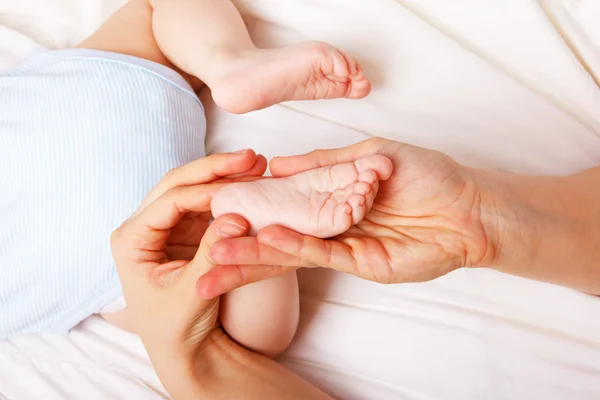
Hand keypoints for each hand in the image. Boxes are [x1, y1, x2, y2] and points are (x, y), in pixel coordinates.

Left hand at [109, 150, 265, 356]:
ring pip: (193, 187)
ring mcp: (166, 226)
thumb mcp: (192, 294)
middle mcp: (144, 226)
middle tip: (250, 157)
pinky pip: (207, 203)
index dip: (206, 190)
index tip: (240, 187)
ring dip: (224, 175)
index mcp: (131, 240)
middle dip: (214, 168)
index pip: (169, 202)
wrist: (183, 346)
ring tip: (257, 164)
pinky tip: (252, 184)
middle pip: (178, 183)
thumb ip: (211, 255)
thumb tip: (237, 218)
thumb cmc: (176, 326)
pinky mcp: (186, 231)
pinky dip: (229, 193)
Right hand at [199, 138, 498, 296]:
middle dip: (240, 245)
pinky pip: (322, 253)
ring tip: (219, 255)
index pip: (279, 204)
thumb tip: (276, 165)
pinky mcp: (361, 262)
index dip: (248, 208)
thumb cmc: (425, 174)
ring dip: (255, 253)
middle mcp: (328, 224)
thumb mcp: (369, 155)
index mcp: (328, 197)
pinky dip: (294, 246)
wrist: (468, 204)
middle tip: (204, 252)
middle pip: (277, 235)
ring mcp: (342, 245)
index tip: (213, 208)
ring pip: (291, 251)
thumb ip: (321, 163)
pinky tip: (268, 239)